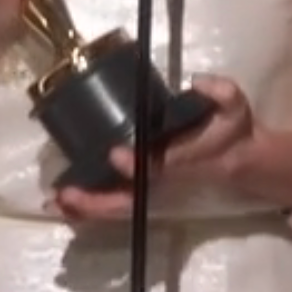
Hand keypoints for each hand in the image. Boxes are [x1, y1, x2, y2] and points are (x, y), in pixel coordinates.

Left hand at [54, 75, 255, 220]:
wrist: (239, 162)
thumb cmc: (232, 131)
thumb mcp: (234, 106)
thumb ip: (221, 92)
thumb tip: (200, 82)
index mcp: (183, 161)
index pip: (159, 166)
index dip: (138, 164)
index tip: (114, 154)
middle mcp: (164, 182)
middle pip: (128, 199)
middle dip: (96, 200)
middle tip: (66, 194)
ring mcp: (154, 192)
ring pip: (117, 208)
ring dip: (85, 208)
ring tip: (53, 202)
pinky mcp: (146, 193)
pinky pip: (115, 207)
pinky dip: (88, 209)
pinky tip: (60, 205)